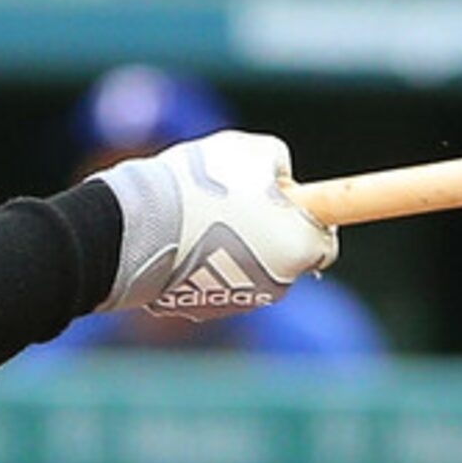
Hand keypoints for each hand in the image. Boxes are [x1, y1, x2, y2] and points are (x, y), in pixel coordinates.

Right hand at [93, 130, 339, 318]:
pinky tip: (178, 242)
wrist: (136, 226)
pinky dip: (202, 267)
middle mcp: (278, 284)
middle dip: (267, 232)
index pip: (325, 241)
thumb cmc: (200, 186)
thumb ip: (278, 166)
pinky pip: (210, 285)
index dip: (306, 216)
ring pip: (246, 272)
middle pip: (284, 258)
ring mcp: (238, 302)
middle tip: (233, 203)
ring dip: (232, 249)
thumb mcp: (250, 151)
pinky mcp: (200, 311)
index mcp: (301, 247)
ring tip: (197, 219)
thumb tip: (279, 180)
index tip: (283, 200)